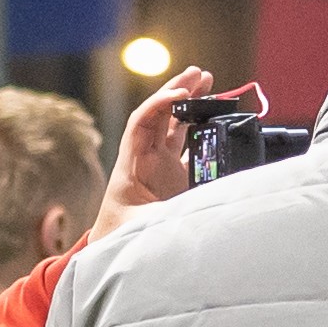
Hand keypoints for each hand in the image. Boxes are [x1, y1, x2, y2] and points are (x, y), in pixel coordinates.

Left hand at [89, 71, 214, 236]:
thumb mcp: (141, 230)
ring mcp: (160, 168)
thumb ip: (165, 219)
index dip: (159, 105)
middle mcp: (145, 160)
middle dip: (177, 91)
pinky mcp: (174, 179)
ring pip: (174, 126)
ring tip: (206, 81)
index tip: (180, 94)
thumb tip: (197, 210)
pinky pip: (187, 147)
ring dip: (188, 102)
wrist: (113, 253)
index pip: (142, 122)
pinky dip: (199, 129)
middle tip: (198, 74)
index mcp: (131, 165)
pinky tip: (214, 116)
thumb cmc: (120, 240)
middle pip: (160, 115)